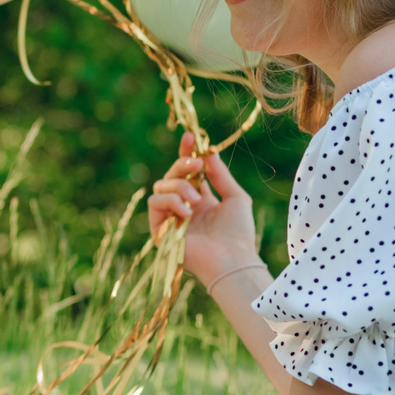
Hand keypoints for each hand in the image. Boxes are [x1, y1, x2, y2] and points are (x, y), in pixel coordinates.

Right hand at [148, 135, 261, 286]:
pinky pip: (156, 203)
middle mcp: (183, 206)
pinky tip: (187, 213)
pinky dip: (171, 202)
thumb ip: (221, 175)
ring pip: (161, 186)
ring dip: (179, 186)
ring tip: (197, 200)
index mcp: (201, 200)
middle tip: (195, 163)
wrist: (231, 259)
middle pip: (171, 174)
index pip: (187, 172)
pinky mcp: (159, 229)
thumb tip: (210, 153)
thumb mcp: (235, 197)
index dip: (186, 153)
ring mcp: (170, 217)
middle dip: (182, 164)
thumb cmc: (238, 233)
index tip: (190, 136)